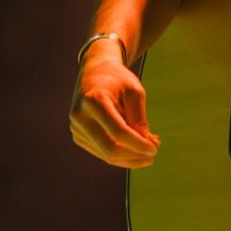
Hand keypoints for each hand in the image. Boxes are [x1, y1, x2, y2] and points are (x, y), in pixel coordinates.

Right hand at [70, 43, 159, 167]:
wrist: (94, 72)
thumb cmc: (117, 80)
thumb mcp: (135, 92)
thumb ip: (139, 119)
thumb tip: (146, 145)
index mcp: (94, 100)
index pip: (119, 132)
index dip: (138, 145)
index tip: (154, 149)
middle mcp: (80, 116)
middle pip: (110, 149)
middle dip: (134, 156)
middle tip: (152, 155)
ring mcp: (76, 128)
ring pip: (106, 155)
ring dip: (129, 158)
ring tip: (147, 149)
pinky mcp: (78, 136)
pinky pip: (101, 152)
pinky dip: (120, 155)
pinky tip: (134, 148)